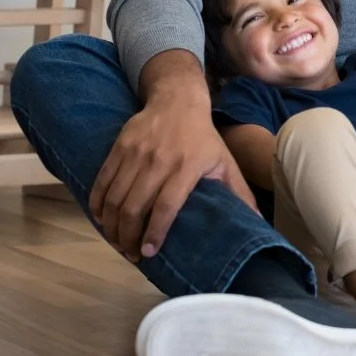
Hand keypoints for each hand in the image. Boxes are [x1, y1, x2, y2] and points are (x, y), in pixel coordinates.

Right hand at [90, 68, 255, 261]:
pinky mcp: (119, 147)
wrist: (178, 100)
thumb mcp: (226, 163)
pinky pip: (102, 181)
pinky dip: (98, 204)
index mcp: (187, 167)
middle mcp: (159, 161)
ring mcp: (136, 153)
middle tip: (131, 254)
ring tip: (117, 242)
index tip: (149, 252)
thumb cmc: (204, 138)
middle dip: (128, 237)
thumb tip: (257, 222)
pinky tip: (102, 219)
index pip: (166, 206)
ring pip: (115, 197)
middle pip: (135, 207)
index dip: (155, 231)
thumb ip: (239, 193)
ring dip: (112, 226)